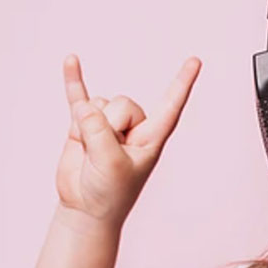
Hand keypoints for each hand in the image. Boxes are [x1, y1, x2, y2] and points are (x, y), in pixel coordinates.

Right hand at [55, 53, 200, 228]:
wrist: (85, 208)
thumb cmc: (108, 192)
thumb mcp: (111, 164)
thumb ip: (99, 133)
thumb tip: (84, 106)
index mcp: (152, 136)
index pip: (171, 105)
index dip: (183, 83)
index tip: (196, 60)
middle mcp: (133, 126)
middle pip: (122, 103)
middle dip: (109, 126)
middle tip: (104, 155)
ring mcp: (107, 123)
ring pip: (98, 103)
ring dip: (87, 127)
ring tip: (90, 152)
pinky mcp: (83, 125)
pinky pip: (79, 96)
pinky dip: (74, 80)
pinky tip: (72, 60)